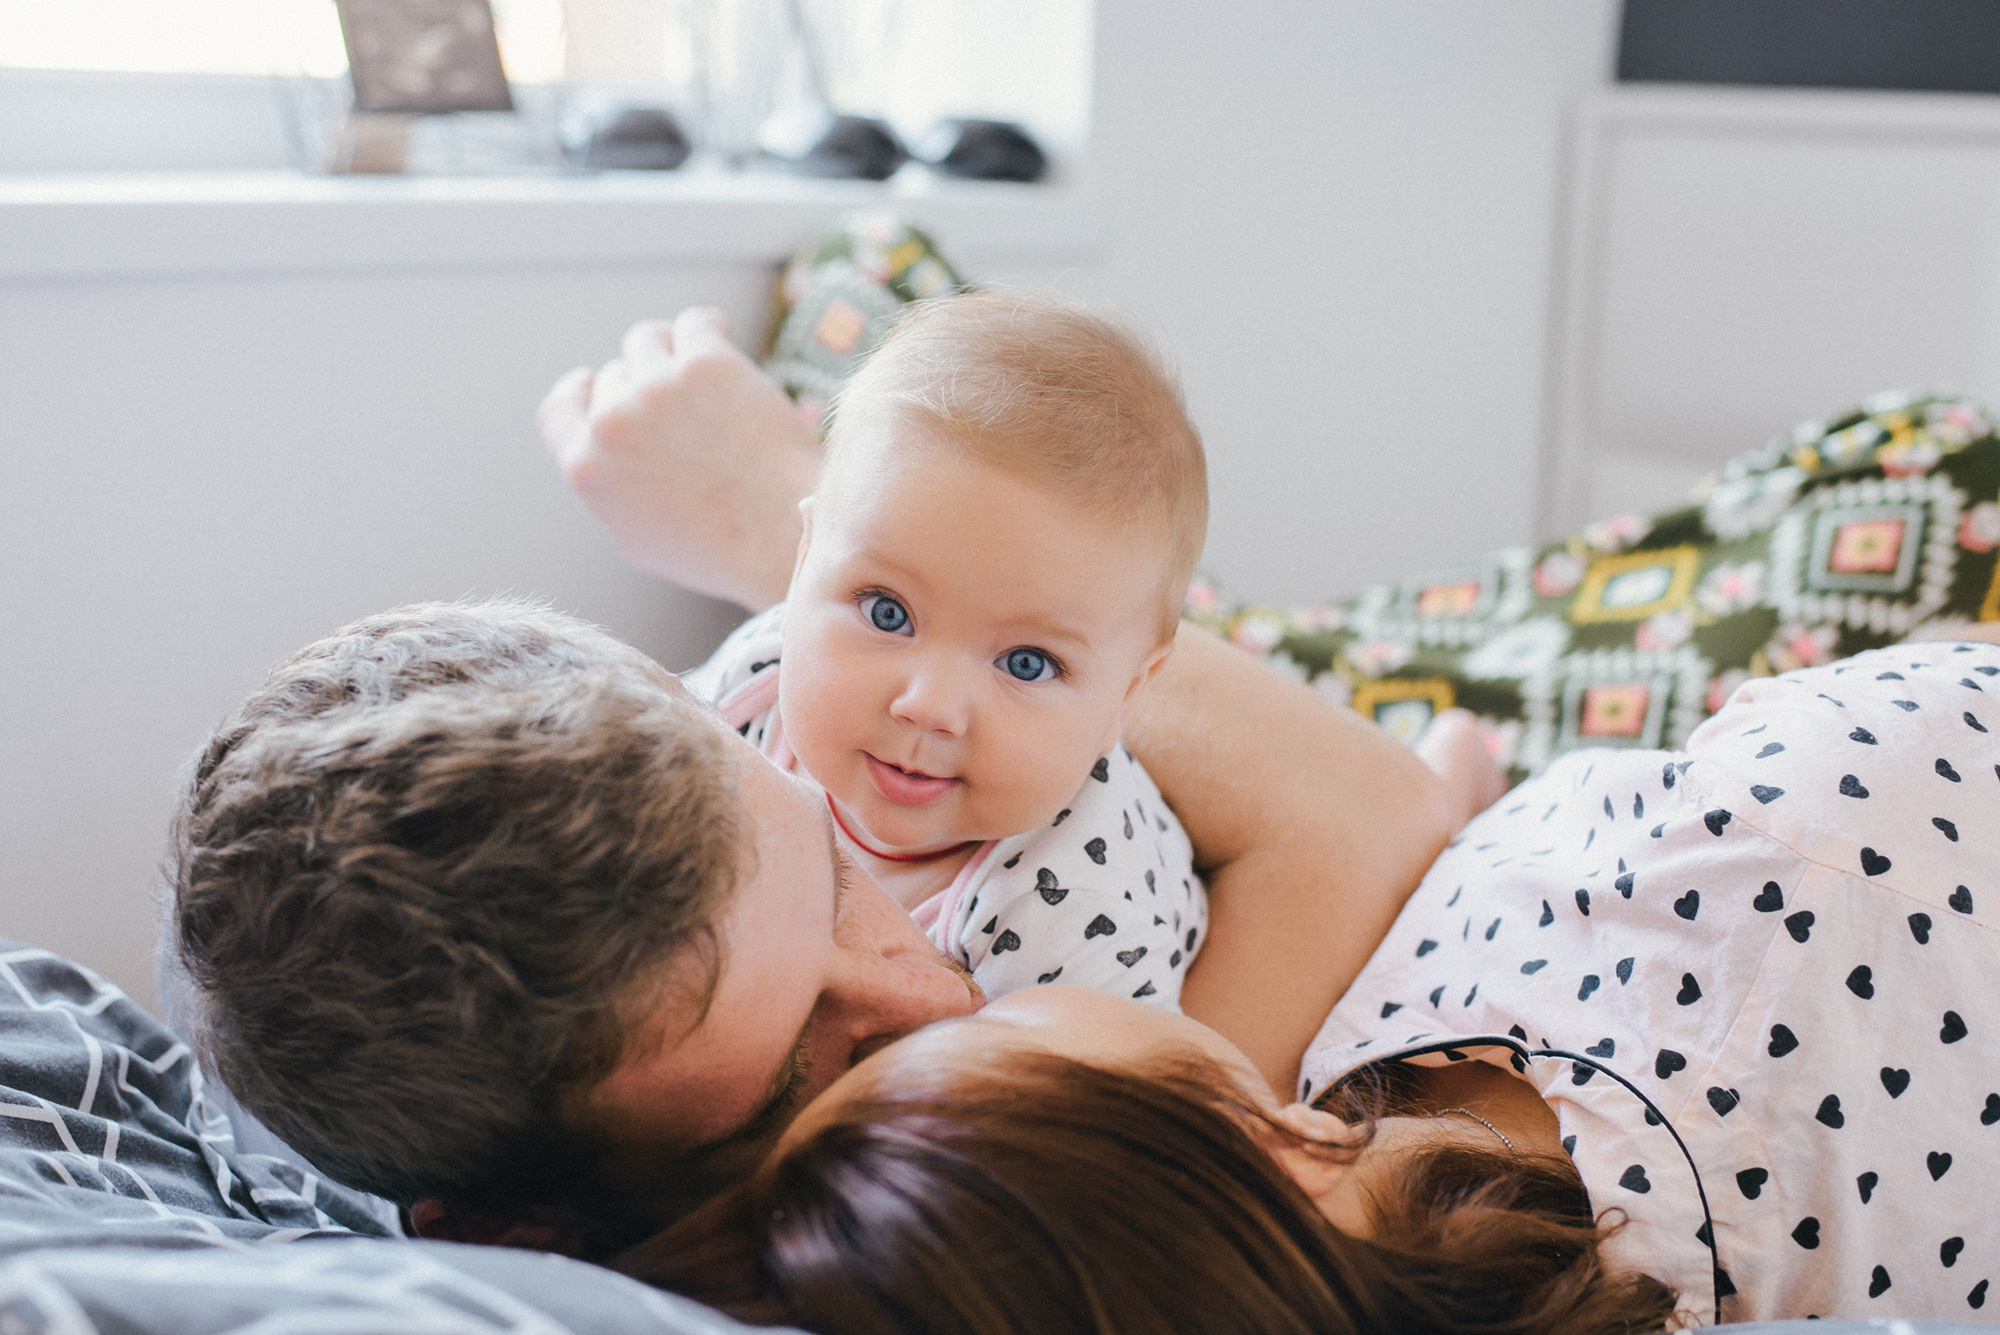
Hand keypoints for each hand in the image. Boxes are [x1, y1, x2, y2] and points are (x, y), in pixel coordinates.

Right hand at [539, 308, 821, 611]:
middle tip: (693, 412)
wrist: (782, 536)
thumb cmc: (720, 549)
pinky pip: (696, 322)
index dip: (584, 393)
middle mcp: (612, 422)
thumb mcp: (636, 537)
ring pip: (647, 338)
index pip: (559, 406)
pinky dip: (709, 330)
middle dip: (647, 388)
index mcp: (586, 466)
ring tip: (708, 377)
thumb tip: (607, 449)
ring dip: (673, 353)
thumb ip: (610, 486)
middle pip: (617, 375)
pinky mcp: (705, 363)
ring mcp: (655, 387)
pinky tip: (727, 346)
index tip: (605, 387)